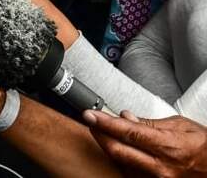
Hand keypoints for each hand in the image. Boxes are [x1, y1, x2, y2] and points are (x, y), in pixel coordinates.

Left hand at [85, 110, 206, 176]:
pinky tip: (118, 147)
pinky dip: (120, 158)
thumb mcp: (181, 125)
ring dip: (108, 145)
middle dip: (99, 134)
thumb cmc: (204, 146)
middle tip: (91, 120)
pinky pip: (129, 171)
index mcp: (168, 147)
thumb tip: (125, 117)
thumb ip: (150, 122)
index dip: (105, 122)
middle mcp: (161, 166)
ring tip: (103, 131)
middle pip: (117, 150)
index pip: (128, 132)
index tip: (90, 114)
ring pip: (120, 162)